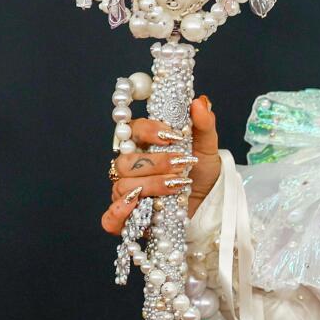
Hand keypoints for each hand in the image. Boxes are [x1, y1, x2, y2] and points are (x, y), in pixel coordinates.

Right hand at [101, 95, 220, 233]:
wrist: (209, 202)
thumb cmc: (201, 172)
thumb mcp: (207, 148)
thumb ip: (203, 125)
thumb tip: (200, 102)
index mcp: (144, 145)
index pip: (133, 129)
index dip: (150, 130)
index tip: (174, 136)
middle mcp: (131, 167)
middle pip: (125, 160)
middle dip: (155, 163)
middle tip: (181, 165)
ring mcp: (127, 192)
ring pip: (122, 186)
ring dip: (151, 185)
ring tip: (177, 186)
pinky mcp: (128, 218)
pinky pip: (109, 218)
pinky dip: (118, 213)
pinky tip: (136, 206)